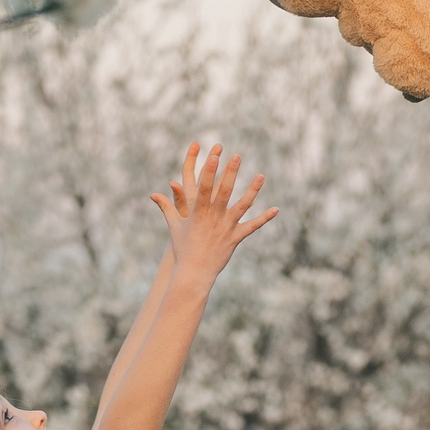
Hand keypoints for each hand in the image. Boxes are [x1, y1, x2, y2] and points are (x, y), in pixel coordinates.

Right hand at [150, 141, 275, 277]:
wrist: (194, 273)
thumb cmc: (183, 248)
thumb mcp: (175, 226)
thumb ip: (167, 207)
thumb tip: (153, 194)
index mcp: (198, 213)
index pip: (204, 189)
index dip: (210, 172)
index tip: (214, 157)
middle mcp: (214, 218)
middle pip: (224, 192)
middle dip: (231, 173)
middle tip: (237, 156)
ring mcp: (226, 228)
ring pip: (242, 206)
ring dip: (252, 191)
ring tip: (261, 176)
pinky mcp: (236, 238)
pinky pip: (252, 227)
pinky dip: (264, 218)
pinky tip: (276, 209)